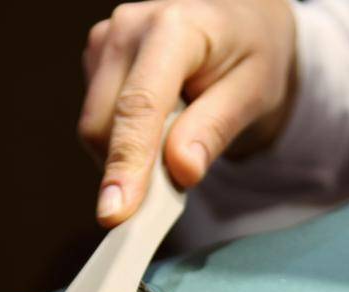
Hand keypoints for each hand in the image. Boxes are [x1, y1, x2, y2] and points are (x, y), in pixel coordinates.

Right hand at [79, 0, 296, 225]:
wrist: (241, 21)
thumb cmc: (252, 54)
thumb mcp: (254, 92)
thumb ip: (215, 129)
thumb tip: (181, 170)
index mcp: (174, 27)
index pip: (139, 107)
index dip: (126, 163)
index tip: (116, 212)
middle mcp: (128, 28)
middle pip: (104, 124)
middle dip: (131, 169)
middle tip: (177, 183)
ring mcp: (106, 41)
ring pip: (94, 127)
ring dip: (128, 155)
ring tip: (176, 138)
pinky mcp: (96, 59)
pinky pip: (97, 121)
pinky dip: (123, 140)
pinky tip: (157, 125)